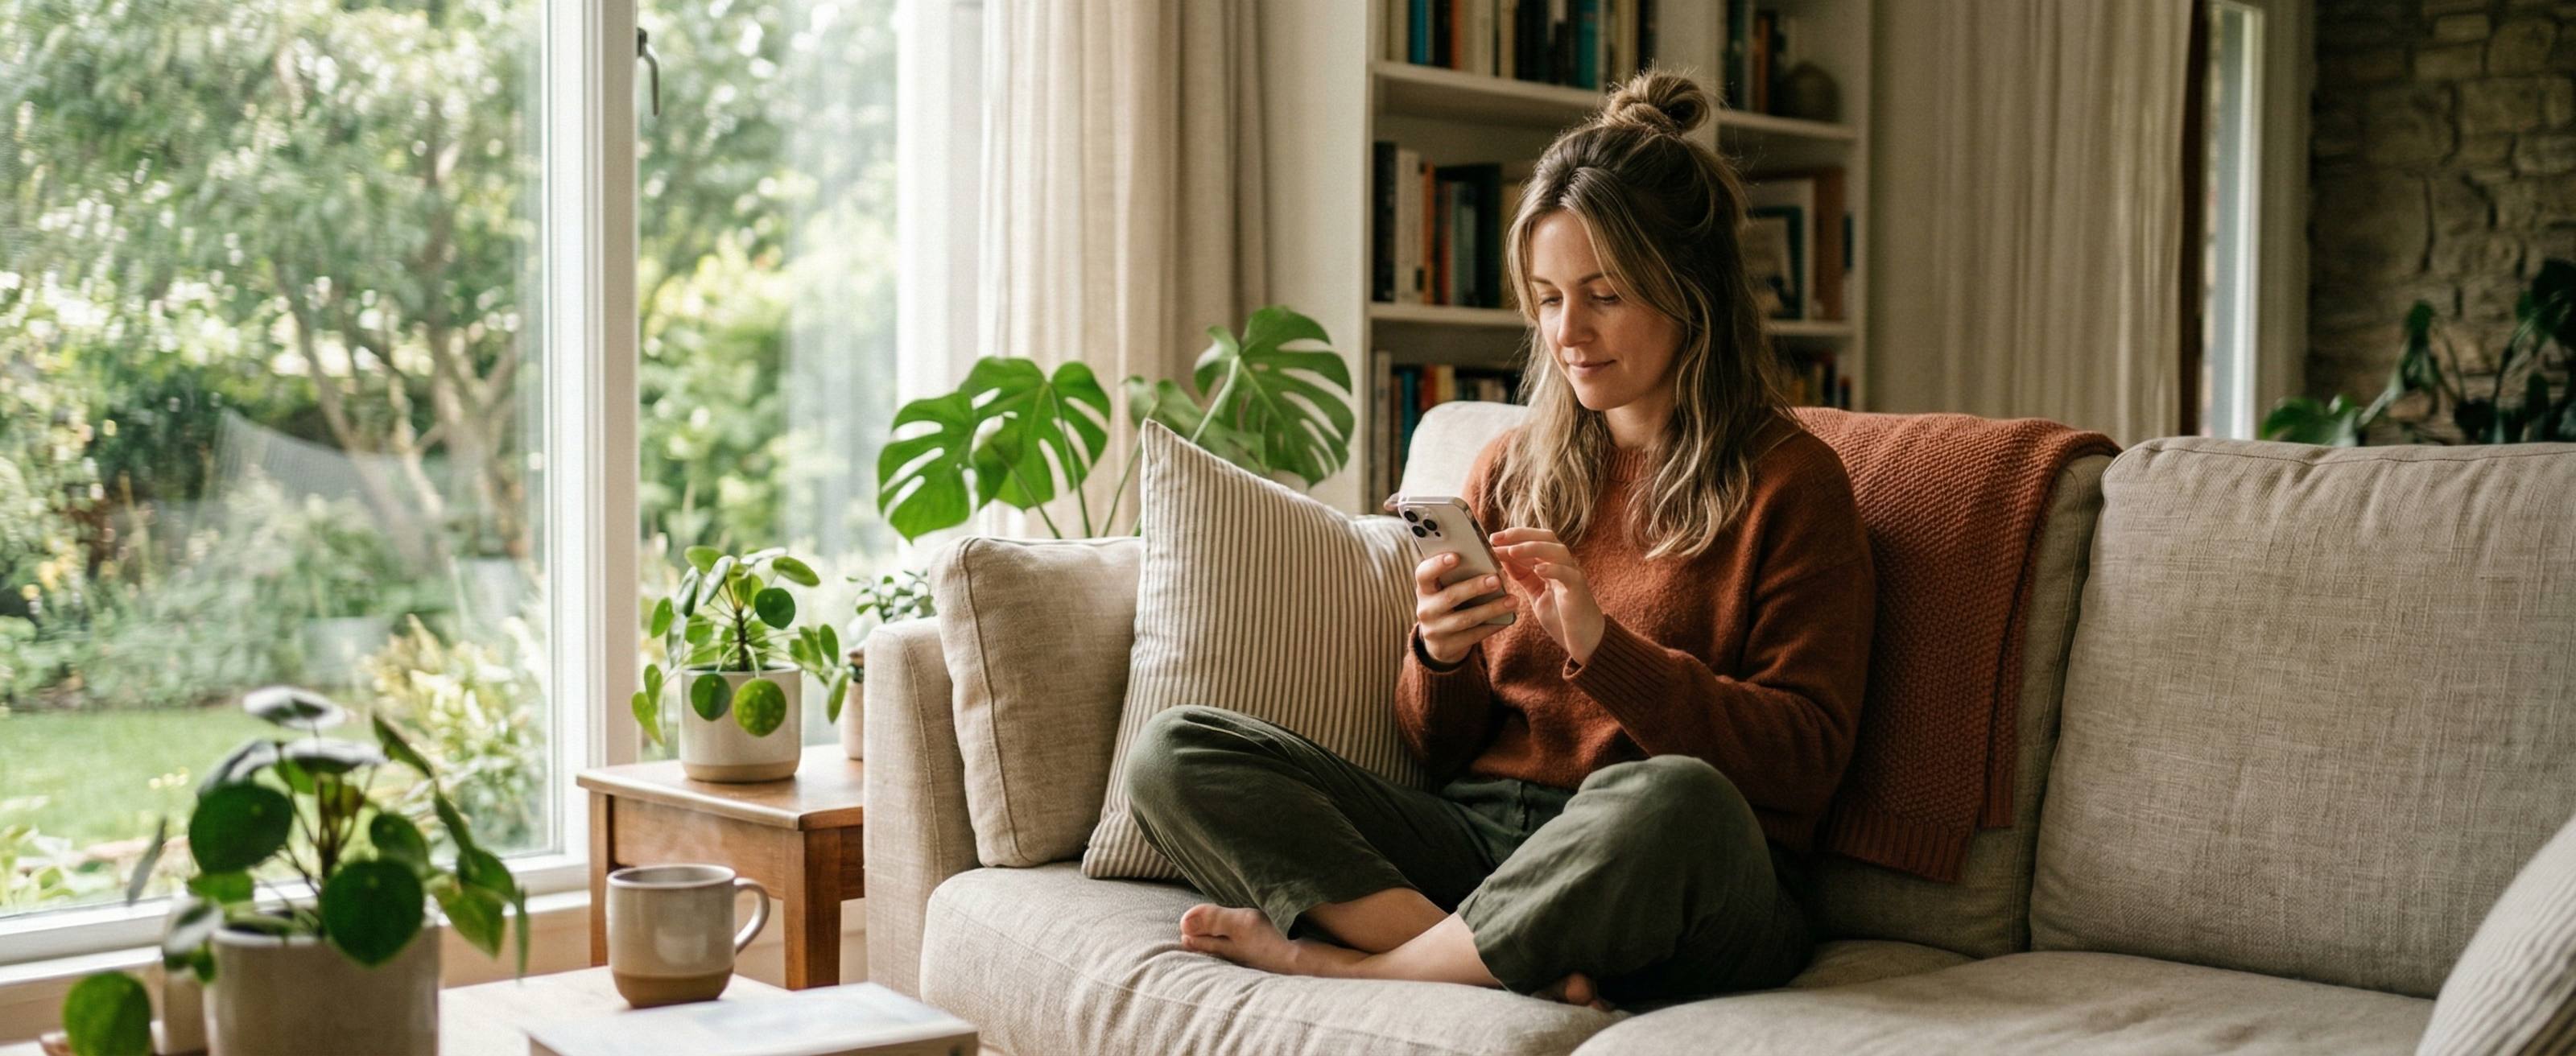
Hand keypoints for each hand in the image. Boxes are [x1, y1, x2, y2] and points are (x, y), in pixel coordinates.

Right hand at [1413, 552, 1519, 666]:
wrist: (1439, 641)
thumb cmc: (1448, 603)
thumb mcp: (1444, 589)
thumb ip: (1456, 576)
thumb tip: (1486, 558)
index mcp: (1424, 589)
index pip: (1424, 574)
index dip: (1438, 564)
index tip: (1456, 556)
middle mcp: (1425, 609)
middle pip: (1450, 596)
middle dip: (1475, 587)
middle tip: (1496, 579)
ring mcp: (1435, 630)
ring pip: (1466, 618)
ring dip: (1491, 609)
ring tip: (1513, 600)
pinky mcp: (1447, 647)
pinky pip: (1473, 636)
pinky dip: (1492, 626)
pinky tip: (1508, 619)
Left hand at [1491, 528, 1603, 664]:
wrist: (1587, 641)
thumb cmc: (1562, 618)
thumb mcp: (1536, 593)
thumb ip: (1523, 576)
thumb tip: (1503, 558)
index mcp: (1553, 565)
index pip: (1534, 541)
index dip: (1513, 537)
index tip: (1491, 538)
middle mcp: (1564, 565)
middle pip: (1546, 538)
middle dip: (1520, 535)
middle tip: (1496, 538)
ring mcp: (1573, 575)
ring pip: (1557, 551)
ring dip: (1533, 548)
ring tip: (1512, 551)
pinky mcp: (1579, 590)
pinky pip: (1569, 574)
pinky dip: (1554, 569)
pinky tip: (1539, 569)